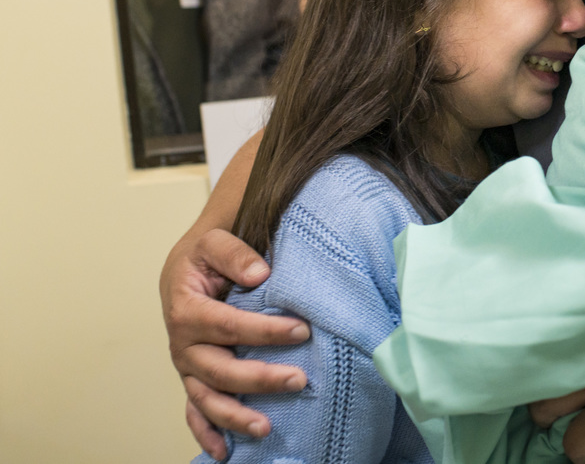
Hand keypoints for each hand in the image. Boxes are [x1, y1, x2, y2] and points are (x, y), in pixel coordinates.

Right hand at [160, 228, 309, 458]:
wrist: (187, 265)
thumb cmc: (205, 255)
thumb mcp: (215, 241)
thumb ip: (235, 254)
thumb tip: (261, 274)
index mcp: (187, 309)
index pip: (229, 326)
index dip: (265, 331)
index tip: (302, 331)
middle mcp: (183, 344)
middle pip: (220, 369)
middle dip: (259, 379)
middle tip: (300, 379)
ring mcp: (187, 366)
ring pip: (207, 398)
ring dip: (234, 416)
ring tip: (265, 429)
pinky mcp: (192, 378)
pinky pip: (195, 411)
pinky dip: (207, 432)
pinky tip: (224, 453)